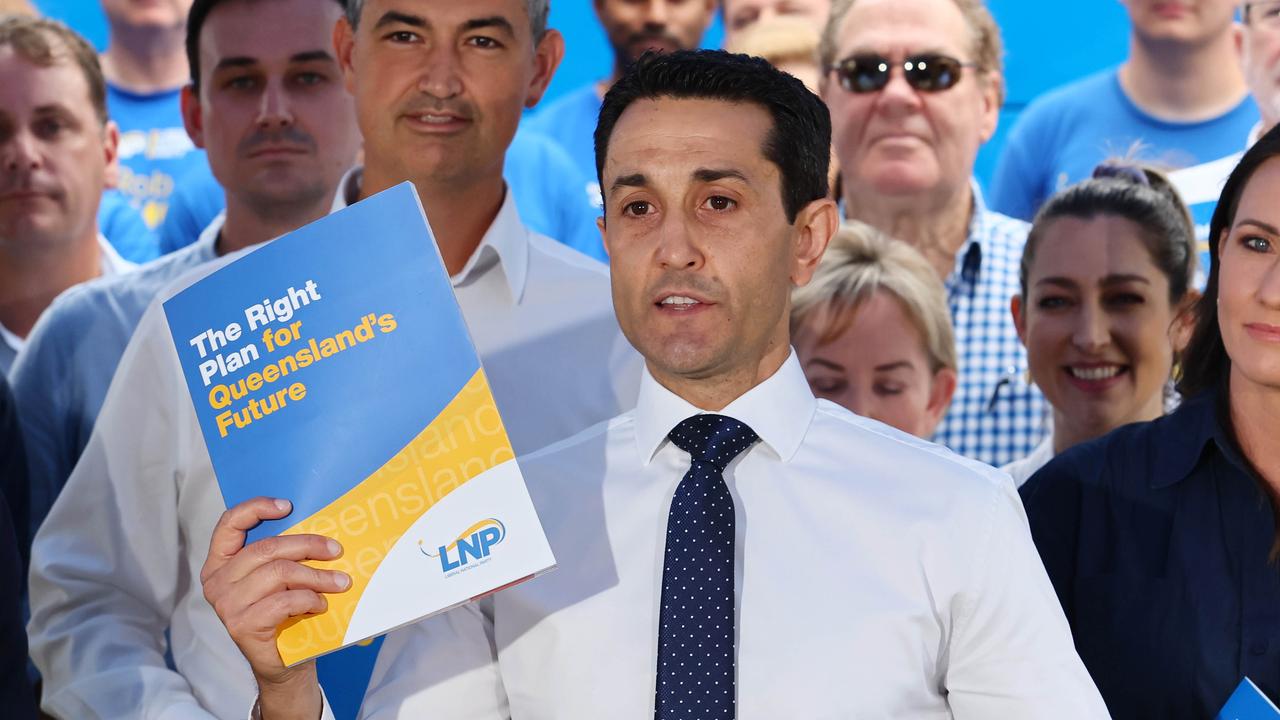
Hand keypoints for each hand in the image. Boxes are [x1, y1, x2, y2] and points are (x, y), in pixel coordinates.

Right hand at [201, 497, 349, 717]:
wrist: (284, 664)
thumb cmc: (284, 614)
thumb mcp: (279, 578)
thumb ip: (282, 555)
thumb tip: (318, 527)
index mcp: (220, 564)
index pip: (230, 524)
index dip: (257, 508)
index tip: (288, 506)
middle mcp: (216, 582)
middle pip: (267, 548)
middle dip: (308, 545)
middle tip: (336, 550)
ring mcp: (226, 605)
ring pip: (279, 573)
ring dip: (316, 575)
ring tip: (339, 581)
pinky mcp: (242, 625)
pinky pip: (284, 600)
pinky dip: (309, 599)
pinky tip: (321, 604)